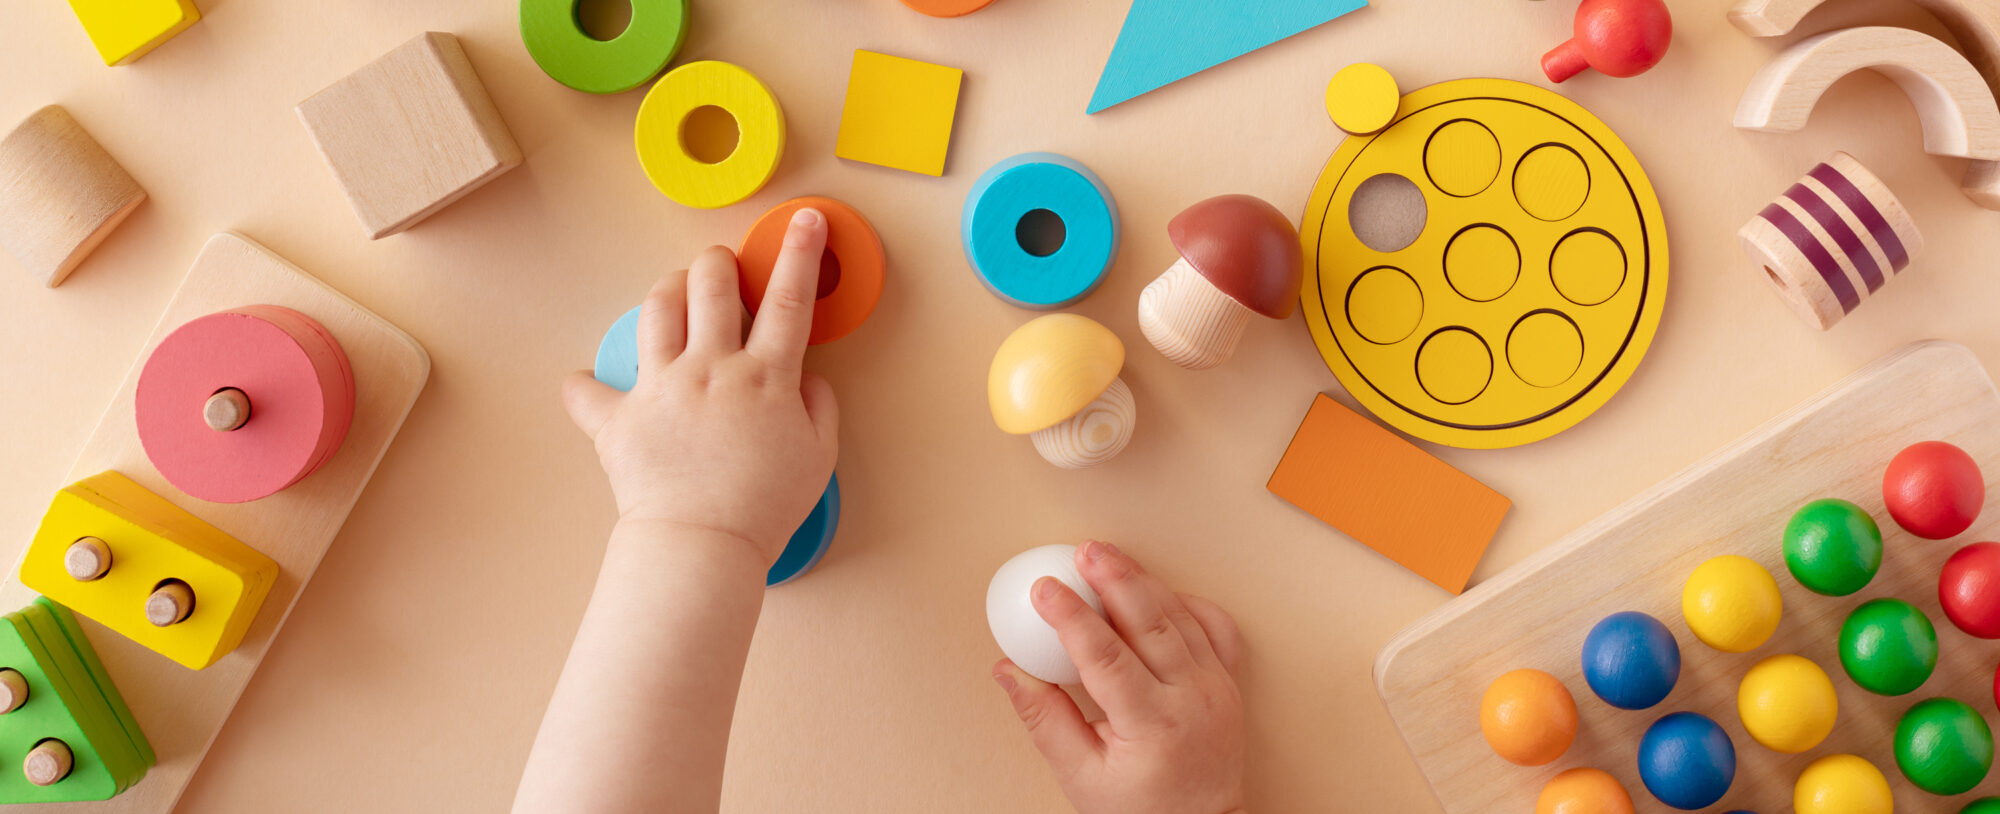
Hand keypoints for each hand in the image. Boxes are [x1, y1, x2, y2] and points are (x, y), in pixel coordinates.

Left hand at [561, 208, 838, 564]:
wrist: (703, 545)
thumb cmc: (764, 508)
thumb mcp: (817, 458)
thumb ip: (818, 407)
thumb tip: (805, 378)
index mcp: (765, 377)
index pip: (790, 299)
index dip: (801, 253)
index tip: (806, 221)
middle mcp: (711, 369)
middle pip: (712, 285)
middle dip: (718, 262)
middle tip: (721, 266)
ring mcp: (662, 388)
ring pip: (657, 309)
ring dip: (668, 289)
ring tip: (675, 293)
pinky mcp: (619, 418)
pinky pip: (587, 392)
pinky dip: (582, 386)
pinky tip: (583, 383)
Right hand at [993, 541, 1247, 813]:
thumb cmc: (1142, 811)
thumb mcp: (1081, 775)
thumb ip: (1043, 719)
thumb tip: (1009, 671)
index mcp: (1153, 726)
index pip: (1106, 656)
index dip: (1072, 617)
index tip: (1044, 590)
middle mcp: (1192, 700)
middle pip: (1150, 622)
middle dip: (1113, 579)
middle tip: (1082, 552)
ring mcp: (1217, 688)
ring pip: (1180, 617)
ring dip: (1144, 581)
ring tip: (1109, 558)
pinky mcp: (1228, 682)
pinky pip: (1215, 627)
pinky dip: (1186, 601)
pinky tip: (1160, 589)